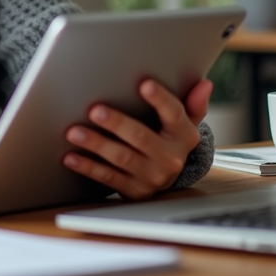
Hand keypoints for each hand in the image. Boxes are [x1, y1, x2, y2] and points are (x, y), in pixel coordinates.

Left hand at [61, 78, 211, 200]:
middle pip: (141, 137)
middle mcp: (170, 158)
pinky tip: (71, 157)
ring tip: (74, 131)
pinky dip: (88, 167)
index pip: (174, 114)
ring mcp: (152, 176)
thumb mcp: (185, 122)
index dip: (160, 99)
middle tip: (95, 110)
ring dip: (96, 144)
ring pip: (121, 158)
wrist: (168, 177)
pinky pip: (108, 178)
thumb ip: (193, 103)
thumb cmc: (170, 138)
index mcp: (184, 135)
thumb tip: (204, 84)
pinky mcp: (134, 191)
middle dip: (117, 123)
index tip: (144, 84)